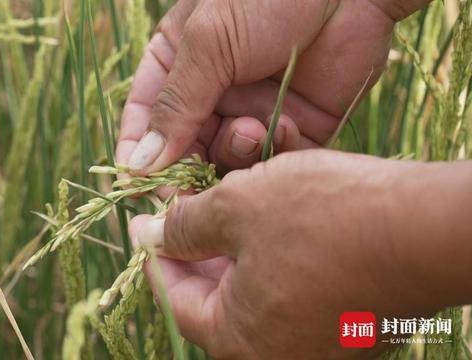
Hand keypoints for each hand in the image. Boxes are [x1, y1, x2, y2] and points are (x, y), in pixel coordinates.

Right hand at [117, 0, 428, 174]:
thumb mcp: (208, 44)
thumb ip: (175, 107)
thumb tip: (139, 166)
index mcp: (177, 65)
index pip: (145, 119)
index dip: (138, 155)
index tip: (137, 186)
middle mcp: (211, 94)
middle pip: (184, 152)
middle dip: (188, 171)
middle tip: (193, 190)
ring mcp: (254, 111)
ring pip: (227, 162)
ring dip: (235, 155)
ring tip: (251, 130)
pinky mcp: (296, 125)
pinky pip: (274, 161)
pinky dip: (274, 155)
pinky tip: (284, 126)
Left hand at [130, 150, 471, 358]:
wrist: (426, 226)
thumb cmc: (323, 216)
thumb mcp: (236, 207)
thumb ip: (183, 226)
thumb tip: (151, 235)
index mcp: (239, 341)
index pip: (176, 298)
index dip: (158, 254)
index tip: (148, 223)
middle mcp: (277, 354)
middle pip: (217, 293)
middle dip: (201, 243)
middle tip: (191, 205)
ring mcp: (315, 341)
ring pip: (257, 282)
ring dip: (241, 237)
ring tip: (235, 197)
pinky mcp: (345, 321)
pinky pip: (293, 282)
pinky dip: (277, 246)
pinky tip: (277, 209)